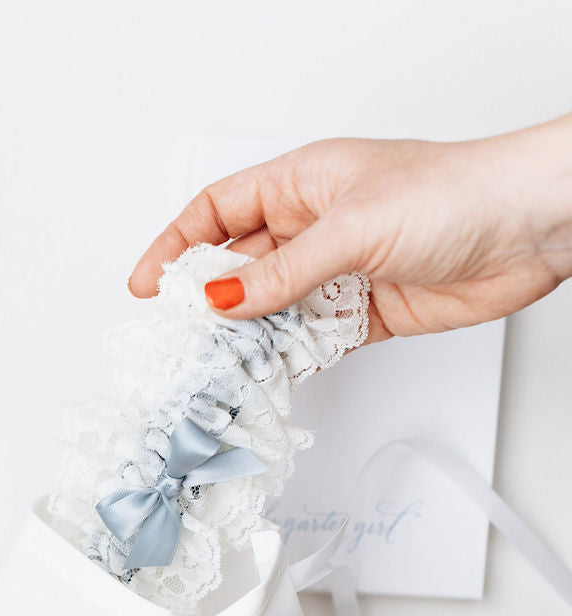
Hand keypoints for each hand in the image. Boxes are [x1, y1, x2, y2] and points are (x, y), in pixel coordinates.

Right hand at [128, 115, 571, 342]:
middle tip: (181, 337)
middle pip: (241, 267)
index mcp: (304, 183)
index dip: (177, 245)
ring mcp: (340, 272)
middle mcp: (317, 226)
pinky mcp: (366, 313)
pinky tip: (272, 372)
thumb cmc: (455, 193)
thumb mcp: (350, 228)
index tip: (148, 285)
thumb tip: (223, 300)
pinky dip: (292, 358)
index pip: (220, 211)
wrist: (527, 229)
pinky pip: (313, 340)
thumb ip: (283, 274)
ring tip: (220, 365)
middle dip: (209, 302)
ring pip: (274, 310)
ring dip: (249, 337)